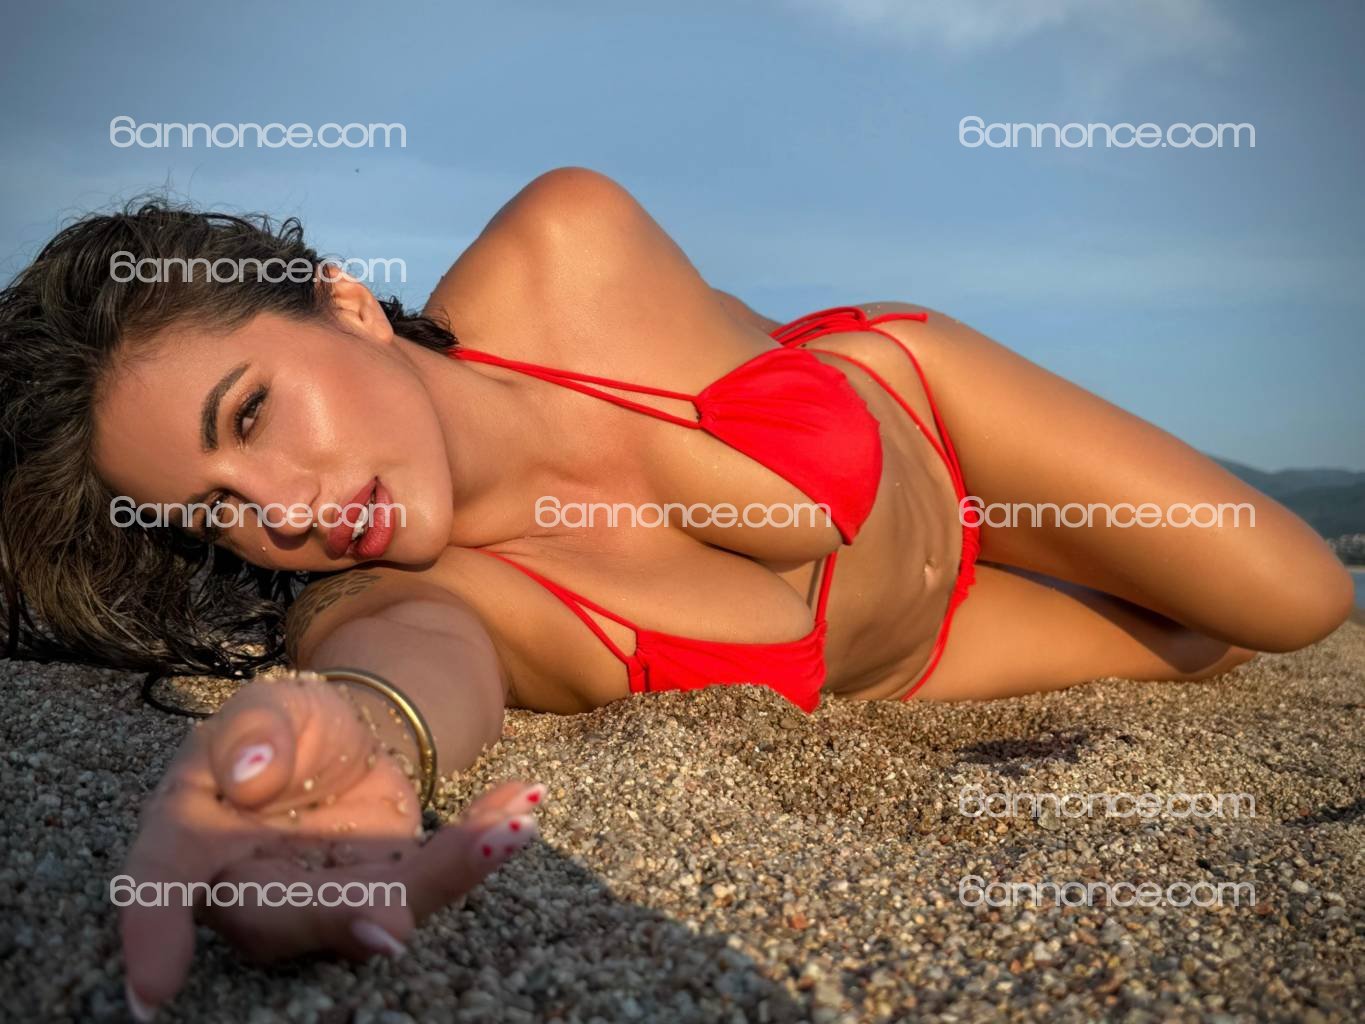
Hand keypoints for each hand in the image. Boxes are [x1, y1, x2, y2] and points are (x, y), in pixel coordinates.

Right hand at [118, 673, 543, 1020]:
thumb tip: (248, 774)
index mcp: (195, 836)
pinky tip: (521, 801)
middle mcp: (256, 885)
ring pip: (376, 910)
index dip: (152, 937)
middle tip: (391, 927)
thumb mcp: (265, 706)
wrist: (345, 733)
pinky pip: (436, 877)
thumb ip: (251, 733)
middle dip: (340, 924)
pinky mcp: (389, 888)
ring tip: (505, 832)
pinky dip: (482, 840)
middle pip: (283, 920)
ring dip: (443, 876)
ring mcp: (327, 898)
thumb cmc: (284, 726)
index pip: (159, 886)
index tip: (155, 995)